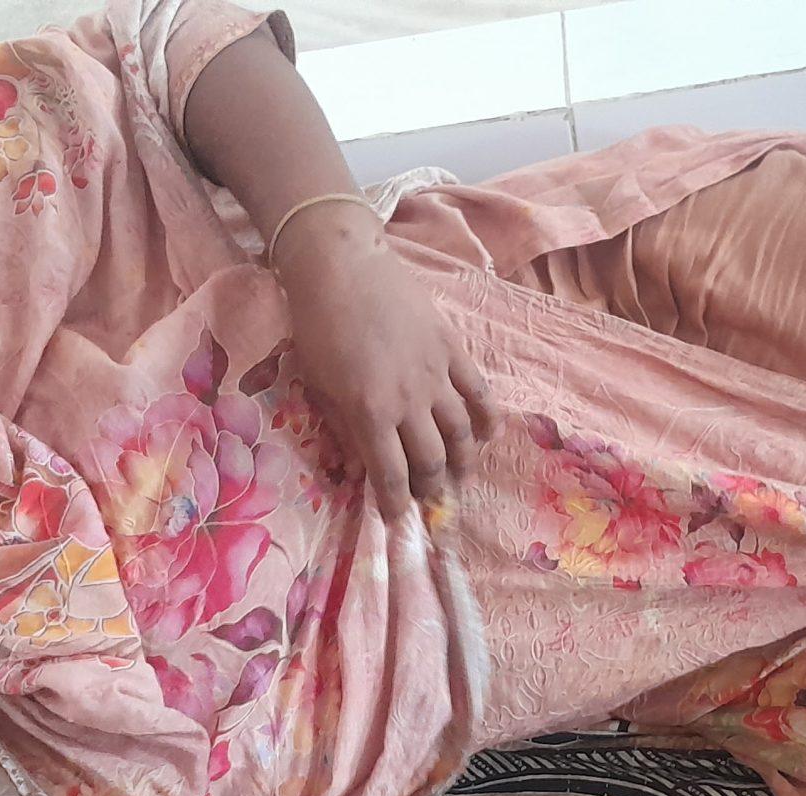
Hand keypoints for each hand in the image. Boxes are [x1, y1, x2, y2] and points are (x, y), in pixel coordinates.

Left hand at [275, 204, 497, 518]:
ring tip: (460, 479)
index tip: (398, 519)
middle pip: (432, 461)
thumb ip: (345, 428)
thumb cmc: (318, 325)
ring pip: (461, 433)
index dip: (396, 504)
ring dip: (463, 463)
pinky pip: (480, 393)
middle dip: (433, 489)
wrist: (342, 267)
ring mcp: (436, 375)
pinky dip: (487, 420)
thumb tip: (364, 465)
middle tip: (432, 503)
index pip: (391, 475)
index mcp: (370, 412)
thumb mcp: (319, 384)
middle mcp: (408, 400)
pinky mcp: (453, 350)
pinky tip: (485, 437)